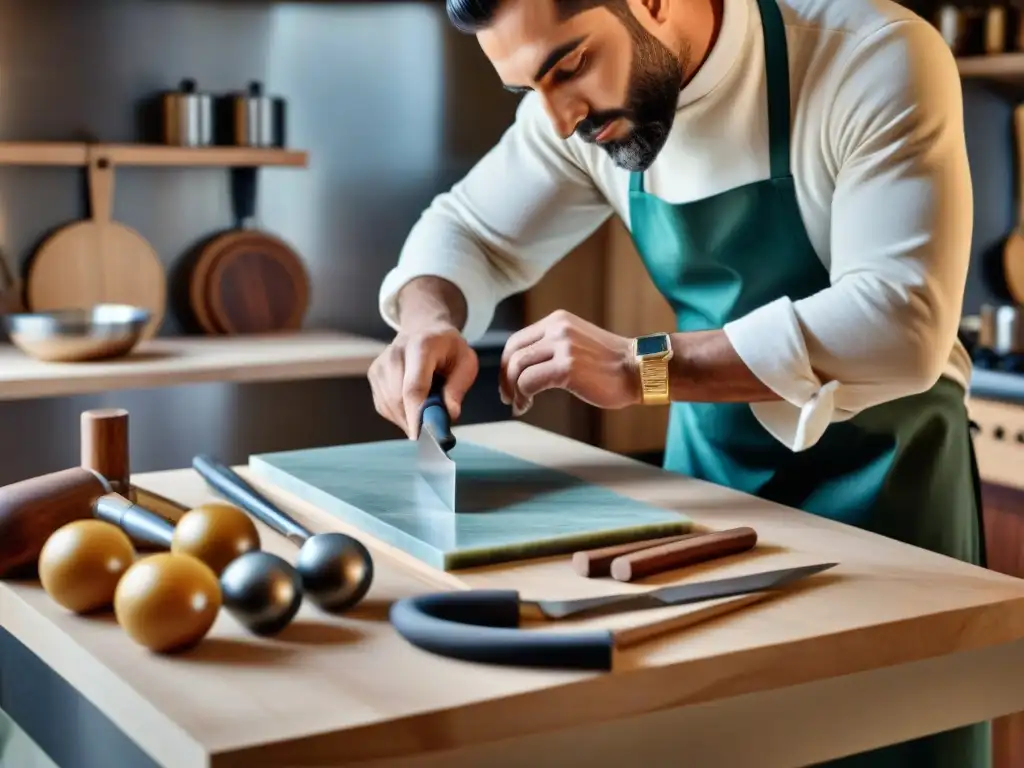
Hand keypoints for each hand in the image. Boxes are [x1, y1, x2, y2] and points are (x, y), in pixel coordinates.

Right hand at [368, 324, 478, 437]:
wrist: (425, 329)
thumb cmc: (449, 348)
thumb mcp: (466, 362)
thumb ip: (458, 387)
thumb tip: (449, 414)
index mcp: (421, 346)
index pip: (413, 387)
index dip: (416, 414)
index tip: (422, 437)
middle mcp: (395, 354)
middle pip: (398, 400)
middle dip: (415, 421)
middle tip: (435, 426)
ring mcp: (380, 364)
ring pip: (389, 406)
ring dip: (409, 418)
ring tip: (427, 406)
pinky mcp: (373, 375)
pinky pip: (384, 406)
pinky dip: (399, 414)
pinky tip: (413, 404)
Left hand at [500, 310, 638, 414]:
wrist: (639, 369)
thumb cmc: (612, 364)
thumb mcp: (577, 342)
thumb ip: (553, 346)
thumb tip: (525, 366)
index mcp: (558, 321)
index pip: (518, 339)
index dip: (507, 363)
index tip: (508, 381)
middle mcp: (558, 328)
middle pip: (513, 353)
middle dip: (505, 378)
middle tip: (508, 396)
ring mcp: (562, 346)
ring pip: (518, 368)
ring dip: (513, 389)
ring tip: (520, 404)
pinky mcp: (566, 367)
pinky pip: (529, 382)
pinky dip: (523, 396)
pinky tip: (527, 405)